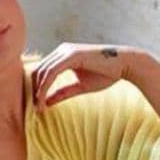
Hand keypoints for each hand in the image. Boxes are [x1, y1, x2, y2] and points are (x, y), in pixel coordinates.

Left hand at [31, 43, 145, 111]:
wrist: (124, 64)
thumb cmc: (105, 74)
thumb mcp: (79, 87)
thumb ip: (62, 92)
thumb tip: (46, 102)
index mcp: (62, 55)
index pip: (42, 71)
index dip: (37, 89)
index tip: (37, 106)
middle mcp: (62, 50)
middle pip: (38, 71)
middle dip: (34, 91)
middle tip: (36, 109)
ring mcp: (66, 51)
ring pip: (43, 72)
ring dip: (38, 91)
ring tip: (39, 107)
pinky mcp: (71, 55)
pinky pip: (52, 72)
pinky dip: (45, 86)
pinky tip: (44, 99)